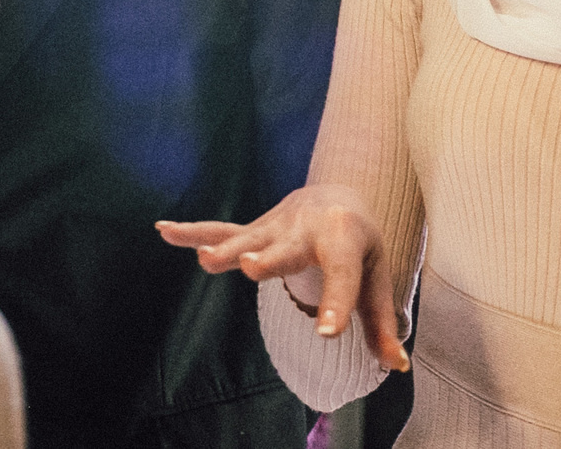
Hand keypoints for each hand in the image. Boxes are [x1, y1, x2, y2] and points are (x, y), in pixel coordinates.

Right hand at [156, 185, 407, 370]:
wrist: (337, 195)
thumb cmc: (360, 245)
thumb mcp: (376, 277)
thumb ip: (380, 323)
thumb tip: (395, 365)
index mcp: (344, 240)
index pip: (342, 277)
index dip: (336, 305)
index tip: (328, 333)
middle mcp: (307, 228)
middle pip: (287, 249)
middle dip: (270, 259)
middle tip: (255, 268)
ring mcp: (275, 227)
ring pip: (249, 239)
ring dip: (228, 249)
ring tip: (207, 261)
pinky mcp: (254, 230)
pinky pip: (220, 229)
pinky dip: (192, 231)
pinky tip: (164, 231)